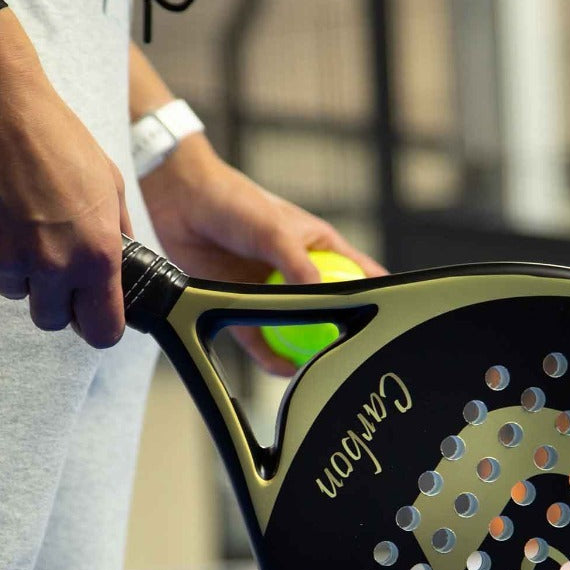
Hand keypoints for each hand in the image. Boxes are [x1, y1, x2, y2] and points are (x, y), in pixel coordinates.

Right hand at [0, 15, 131, 347]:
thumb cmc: (53, 136)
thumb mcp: (109, 184)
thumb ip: (117, 235)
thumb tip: (121, 270)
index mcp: (95, 255)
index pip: (103, 331)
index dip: (97, 326)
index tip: (90, 316)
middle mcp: (52, 266)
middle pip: (52, 320)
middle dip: (52, 299)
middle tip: (48, 260)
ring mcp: (5, 260)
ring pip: (14, 291)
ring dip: (17, 268)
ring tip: (17, 216)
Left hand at [138, 134, 384, 375]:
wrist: (182, 201)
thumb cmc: (235, 201)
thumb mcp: (274, 230)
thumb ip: (298, 264)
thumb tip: (320, 296)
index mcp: (318, 247)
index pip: (359, 274)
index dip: (376, 296)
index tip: (386, 320)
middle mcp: (298, 272)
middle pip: (328, 310)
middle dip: (338, 333)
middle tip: (348, 356)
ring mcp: (271, 290)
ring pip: (295, 328)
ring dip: (303, 348)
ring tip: (314, 368)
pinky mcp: (242, 304)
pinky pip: (261, 338)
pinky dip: (270, 355)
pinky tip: (281, 368)